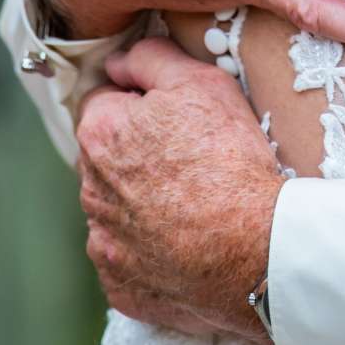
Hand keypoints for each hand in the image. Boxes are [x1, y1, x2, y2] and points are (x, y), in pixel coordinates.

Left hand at [78, 39, 281, 343]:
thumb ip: (151, 59)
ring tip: (192, 201)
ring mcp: (103, 244)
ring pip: (115, 209)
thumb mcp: (201, 82)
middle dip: (137, 152)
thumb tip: (121, 60)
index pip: (104, 100)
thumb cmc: (230, 159)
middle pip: (107, 158)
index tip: (175, 114)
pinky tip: (186, 241)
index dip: (140, 101)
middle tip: (190, 156)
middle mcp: (89, 191)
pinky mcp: (120, 285)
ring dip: (141, 201)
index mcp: (100, 134)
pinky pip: (127, 258)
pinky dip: (149, 249)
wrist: (254, 247)